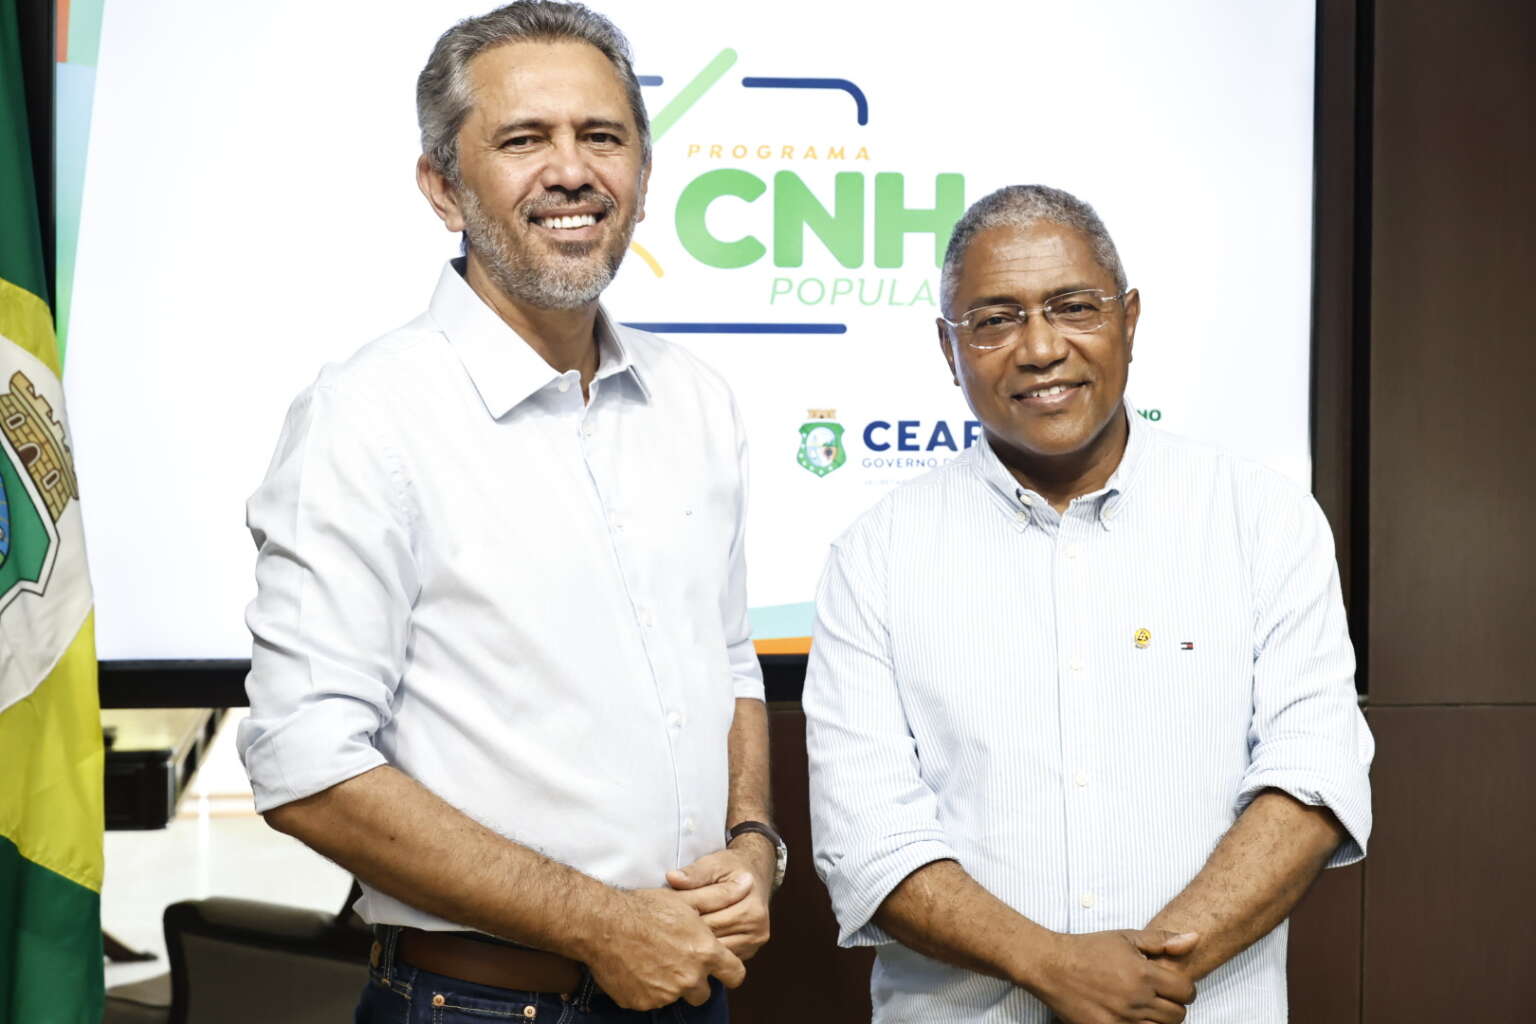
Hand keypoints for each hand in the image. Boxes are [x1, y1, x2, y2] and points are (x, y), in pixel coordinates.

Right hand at [578, 886, 746, 1010]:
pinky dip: (647, 989)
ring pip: (676, 996)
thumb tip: (748, 883)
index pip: (735, 974)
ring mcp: (664, 994)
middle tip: (678, 958)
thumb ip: (719, 897)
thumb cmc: (644, 908)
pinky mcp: (642, 1003)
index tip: (721, 966)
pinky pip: (651, 1000)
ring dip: (670, 984)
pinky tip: (638, 967)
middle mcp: (688, 978)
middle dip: (695, 979)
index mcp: (705, 953)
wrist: (602, 924)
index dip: (729, 970)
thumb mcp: (686, 899)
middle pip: (704, 992)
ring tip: (654, 958)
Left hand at [667, 840, 772, 960]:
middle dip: (686, 930)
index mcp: (751, 908)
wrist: (753, 874)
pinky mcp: (747, 951)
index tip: (665, 910)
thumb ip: (694, 872)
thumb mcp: (714, 863)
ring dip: (694, 942)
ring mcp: (753, 943)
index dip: (684, 914)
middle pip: (711, 936)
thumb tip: (673, 878)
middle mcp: (756, 929)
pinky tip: (691, 938)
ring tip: (674, 931)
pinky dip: (705, 949)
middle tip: (664, 924)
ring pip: (713, 951)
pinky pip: (719, 955)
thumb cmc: (732, 868)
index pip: (709, 918)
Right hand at [1031, 929, 1199, 1023]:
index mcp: (1144, 974)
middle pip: (1178, 1015)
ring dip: (1157, 1020)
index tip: (1173, 987)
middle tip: (1157, 997)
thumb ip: (1162, 940)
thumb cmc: (1088, 949)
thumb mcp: (1125, 937)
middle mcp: (1136, 1000)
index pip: (1187, 992)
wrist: (1051, 966)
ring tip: (1144, 1008)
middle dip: (1172, 1005)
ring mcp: (1122, 1020)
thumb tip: (1195, 938)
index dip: (1184, 989)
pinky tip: (1130, 1016)